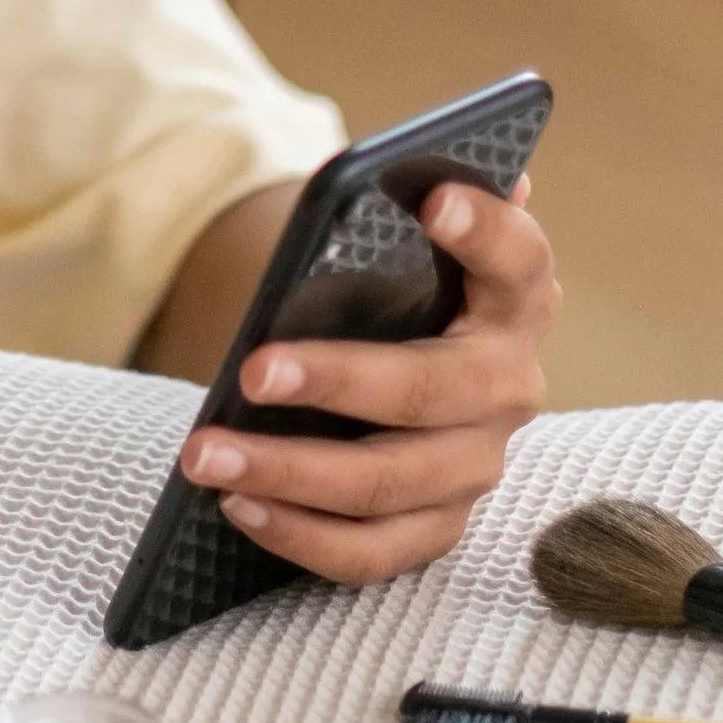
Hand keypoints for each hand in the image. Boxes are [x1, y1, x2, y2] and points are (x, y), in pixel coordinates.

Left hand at [177, 175, 555, 583]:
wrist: (385, 359)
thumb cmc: (383, 291)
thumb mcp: (383, 248)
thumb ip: (391, 217)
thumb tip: (402, 169)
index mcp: (512, 300)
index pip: (518, 259)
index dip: (485, 228)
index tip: (433, 197)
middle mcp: (509, 386)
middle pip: (433, 389)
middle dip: (339, 381)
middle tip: (251, 369)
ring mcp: (476, 465)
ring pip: (390, 482)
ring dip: (291, 472)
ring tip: (203, 455)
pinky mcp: (436, 526)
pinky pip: (374, 552)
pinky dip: (302, 535)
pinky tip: (238, 505)